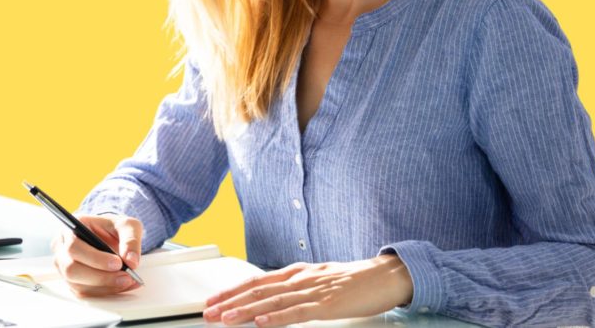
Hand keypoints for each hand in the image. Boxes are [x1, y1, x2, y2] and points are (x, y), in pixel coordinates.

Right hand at [50, 214, 142, 296]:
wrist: (110, 237)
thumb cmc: (114, 228)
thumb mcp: (127, 225)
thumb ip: (130, 239)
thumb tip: (131, 261)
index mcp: (72, 227)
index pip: (74, 246)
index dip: (94, 258)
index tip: (117, 263)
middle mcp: (62, 248)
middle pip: (71, 269)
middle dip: (101, 277)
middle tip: (125, 276)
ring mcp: (64, 266)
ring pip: (77, 285)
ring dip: (104, 286)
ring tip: (127, 280)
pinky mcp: (71, 281)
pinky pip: (84, 293)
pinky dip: (105, 292)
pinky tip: (121, 285)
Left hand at [202, 254, 412, 325]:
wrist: (385, 275)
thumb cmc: (354, 279)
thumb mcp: (319, 279)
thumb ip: (297, 286)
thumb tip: (275, 296)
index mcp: (297, 272)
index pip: (258, 281)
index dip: (233, 290)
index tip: (214, 300)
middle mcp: (300, 278)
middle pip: (258, 290)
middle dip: (231, 302)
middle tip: (208, 312)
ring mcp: (313, 290)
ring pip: (272, 301)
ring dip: (246, 311)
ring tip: (225, 319)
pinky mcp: (327, 305)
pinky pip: (298, 312)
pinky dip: (278, 318)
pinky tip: (262, 323)